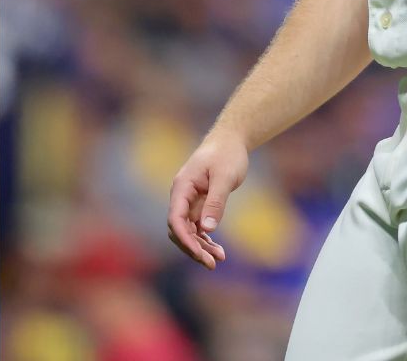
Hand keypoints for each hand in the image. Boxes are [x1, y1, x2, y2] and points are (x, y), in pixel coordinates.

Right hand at [166, 128, 247, 269]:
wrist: (230, 141)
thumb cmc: (227, 155)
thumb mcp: (224, 178)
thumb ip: (216, 202)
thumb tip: (207, 228)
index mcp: (182, 187)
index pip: (176, 219)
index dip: (184, 239)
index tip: (199, 254)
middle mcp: (181, 196)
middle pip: (179, 229)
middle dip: (193, 248)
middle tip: (212, 264)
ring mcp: (189, 201)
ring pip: (188, 230)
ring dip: (200, 246)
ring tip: (219, 259)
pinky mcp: (199, 204)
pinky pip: (198, 226)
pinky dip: (206, 238)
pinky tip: (218, 250)